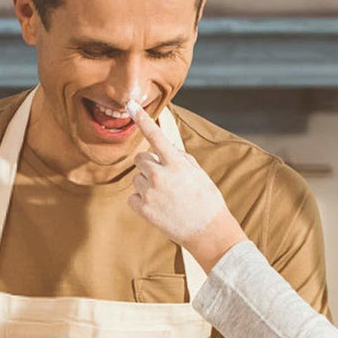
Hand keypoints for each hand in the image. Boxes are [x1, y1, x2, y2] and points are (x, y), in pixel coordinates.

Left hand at [126, 100, 246, 270]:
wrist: (208, 232)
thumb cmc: (207, 201)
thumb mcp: (198, 173)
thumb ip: (180, 158)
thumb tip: (164, 151)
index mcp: (176, 164)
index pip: (155, 135)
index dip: (141, 118)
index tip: (130, 104)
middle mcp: (160, 175)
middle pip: (140, 159)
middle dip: (149, 165)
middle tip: (164, 178)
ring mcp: (150, 193)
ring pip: (137, 178)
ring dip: (147, 184)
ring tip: (166, 197)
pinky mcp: (144, 210)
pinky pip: (133, 197)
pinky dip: (142, 201)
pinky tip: (158, 207)